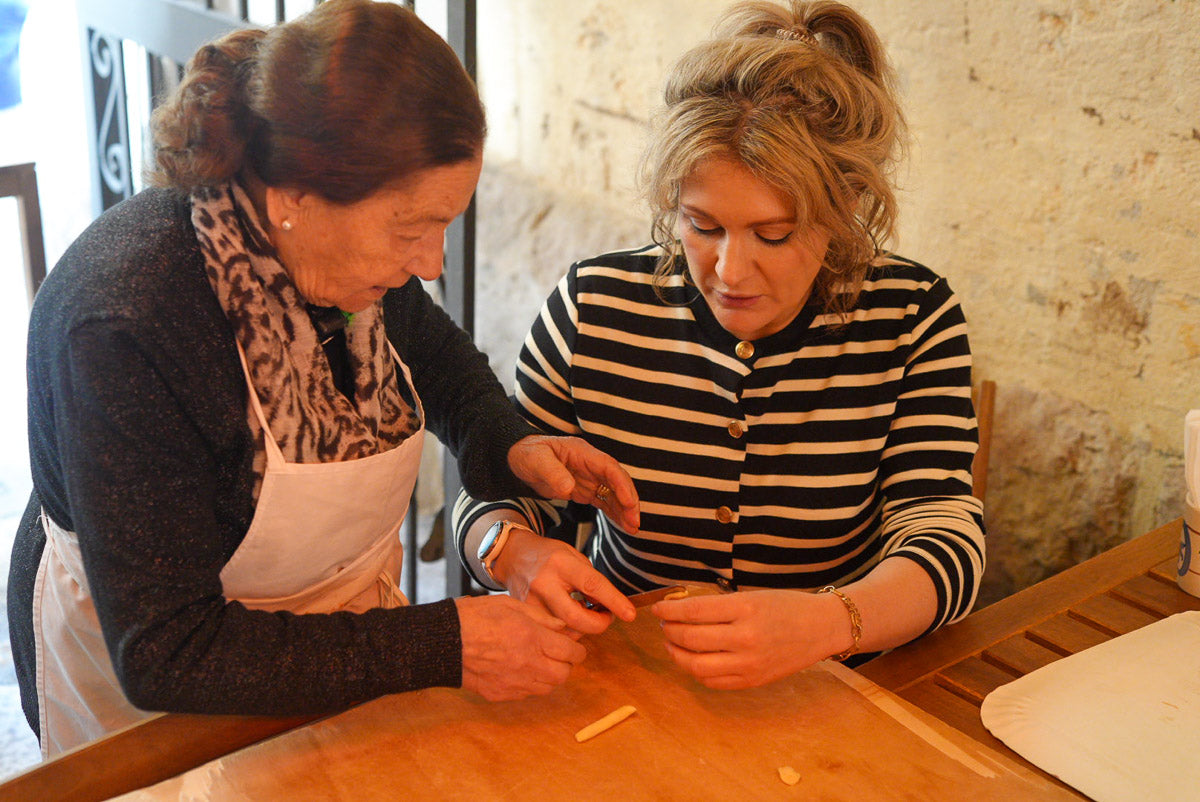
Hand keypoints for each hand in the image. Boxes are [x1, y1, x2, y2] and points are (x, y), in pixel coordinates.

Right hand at [455, 594, 587, 701]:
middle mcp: (527, 664)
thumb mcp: (510, 605)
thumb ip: (541, 617)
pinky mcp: (500, 694)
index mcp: (532, 638)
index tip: (573, 644)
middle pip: (563, 674)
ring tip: (538, 661)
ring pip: (548, 688)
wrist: (443, 641)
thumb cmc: (474, 617)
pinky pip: (526, 694)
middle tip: (557, 653)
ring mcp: (514, 683)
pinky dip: (529, 684)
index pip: (572, 652)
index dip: (577, 648)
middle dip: (566, 664)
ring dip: (549, 675)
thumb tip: (563, 626)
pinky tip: (519, 669)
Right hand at [493, 527, 635, 634]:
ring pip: (564, 630)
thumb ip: (591, 580)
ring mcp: (531, 602)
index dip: (614, 601)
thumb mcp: (573, 556)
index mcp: (560, 564)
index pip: (592, 585)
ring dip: (583, 628)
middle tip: (606, 617)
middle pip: (576, 617)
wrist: (513, 556)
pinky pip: (552, 632)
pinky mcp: (525, 616)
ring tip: (587, 614)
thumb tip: (607, 606)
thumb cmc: (547, 555)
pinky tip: (571, 619)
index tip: (630, 614)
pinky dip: (567, 630)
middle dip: (598, 624)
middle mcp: (544, 584)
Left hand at [506, 435, 639, 532]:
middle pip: (618, 481)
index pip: (609, 468)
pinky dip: (614, 512)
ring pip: (614, 493)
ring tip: (633, 528)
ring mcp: (589, 477)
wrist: (518, 460)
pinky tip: (622, 524)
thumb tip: (569, 488)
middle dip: (629, 501)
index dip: (622, 485)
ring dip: (624, 510)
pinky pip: (604, 500)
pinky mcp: (585, 489)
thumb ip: (552, 473)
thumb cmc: (527, 454)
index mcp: (583, 453)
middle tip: (634, 521)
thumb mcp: (536, 460)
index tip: (629, 503)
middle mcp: (591, 464)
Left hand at [649, 589, 850, 689]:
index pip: (693, 611)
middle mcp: (746, 637)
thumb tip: (679, 610)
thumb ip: (718, 605)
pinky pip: (713, 681)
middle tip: (664, 625)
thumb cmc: (786, 606)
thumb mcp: (751, 595)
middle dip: (669, 631)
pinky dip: (696, 671)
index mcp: (745, 608)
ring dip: (677, 653)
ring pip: (696, 665)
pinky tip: (693, 659)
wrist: (821, 628)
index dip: (669, 611)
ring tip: (673, 643)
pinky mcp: (752, 681)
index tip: (658, 609)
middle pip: (690, 638)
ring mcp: (749, 663)